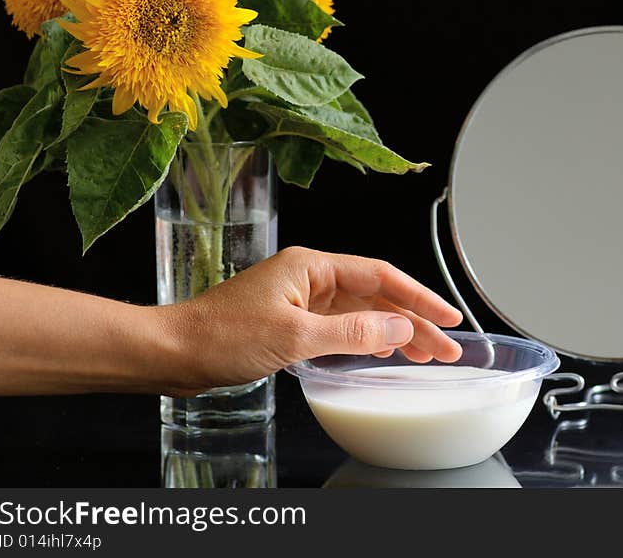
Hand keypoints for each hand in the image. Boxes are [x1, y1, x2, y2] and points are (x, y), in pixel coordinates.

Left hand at [159, 246, 463, 391]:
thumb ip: (353, 331)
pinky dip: (367, 340)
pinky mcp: (292, 323)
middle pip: (376, 296)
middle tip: (446, 348)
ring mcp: (301, 301)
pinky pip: (342, 328)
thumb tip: (400, 327)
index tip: (448, 317)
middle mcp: (309, 278)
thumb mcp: (295, 336)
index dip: (418, 297)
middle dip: (413, 321)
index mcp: (311, 267)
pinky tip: (383, 351)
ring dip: (394, 333)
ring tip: (425, 355)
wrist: (174, 353)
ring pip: (361, 313)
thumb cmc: (221, 336)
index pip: (380, 276)